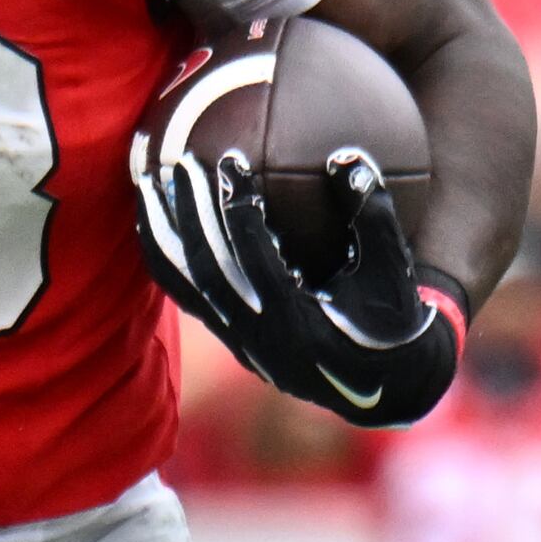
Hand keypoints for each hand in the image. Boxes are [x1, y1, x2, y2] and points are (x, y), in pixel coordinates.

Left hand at [148, 146, 461, 427]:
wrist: (381, 385)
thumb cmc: (392, 320)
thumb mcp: (393, 272)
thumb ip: (373, 216)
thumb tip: (346, 156)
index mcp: (298, 322)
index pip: (256, 261)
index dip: (240, 212)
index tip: (232, 161)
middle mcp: (259, 336)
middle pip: (209, 270)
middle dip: (191, 215)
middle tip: (180, 160)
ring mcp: (238, 339)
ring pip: (187, 284)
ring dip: (163, 232)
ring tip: (146, 181)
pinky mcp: (229, 336)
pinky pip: (186, 293)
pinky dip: (166, 254)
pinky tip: (155, 215)